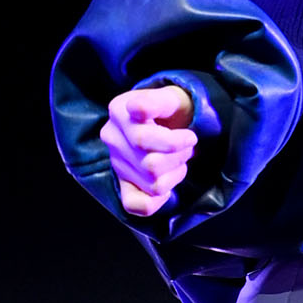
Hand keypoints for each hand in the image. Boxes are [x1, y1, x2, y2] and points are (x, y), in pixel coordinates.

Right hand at [100, 84, 197, 216]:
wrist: (170, 118)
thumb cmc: (173, 108)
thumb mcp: (171, 97)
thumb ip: (157, 101)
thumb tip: (135, 109)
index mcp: (119, 111)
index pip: (142, 140)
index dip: (174, 143)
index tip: (191, 136)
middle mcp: (112, 137)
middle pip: (151, 165)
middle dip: (179, 157)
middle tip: (187, 145)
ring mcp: (116, 162)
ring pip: (153, 185)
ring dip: (175, 173)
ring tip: (178, 158)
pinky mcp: (122, 183)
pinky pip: (137, 205)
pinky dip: (158, 200)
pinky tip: (167, 184)